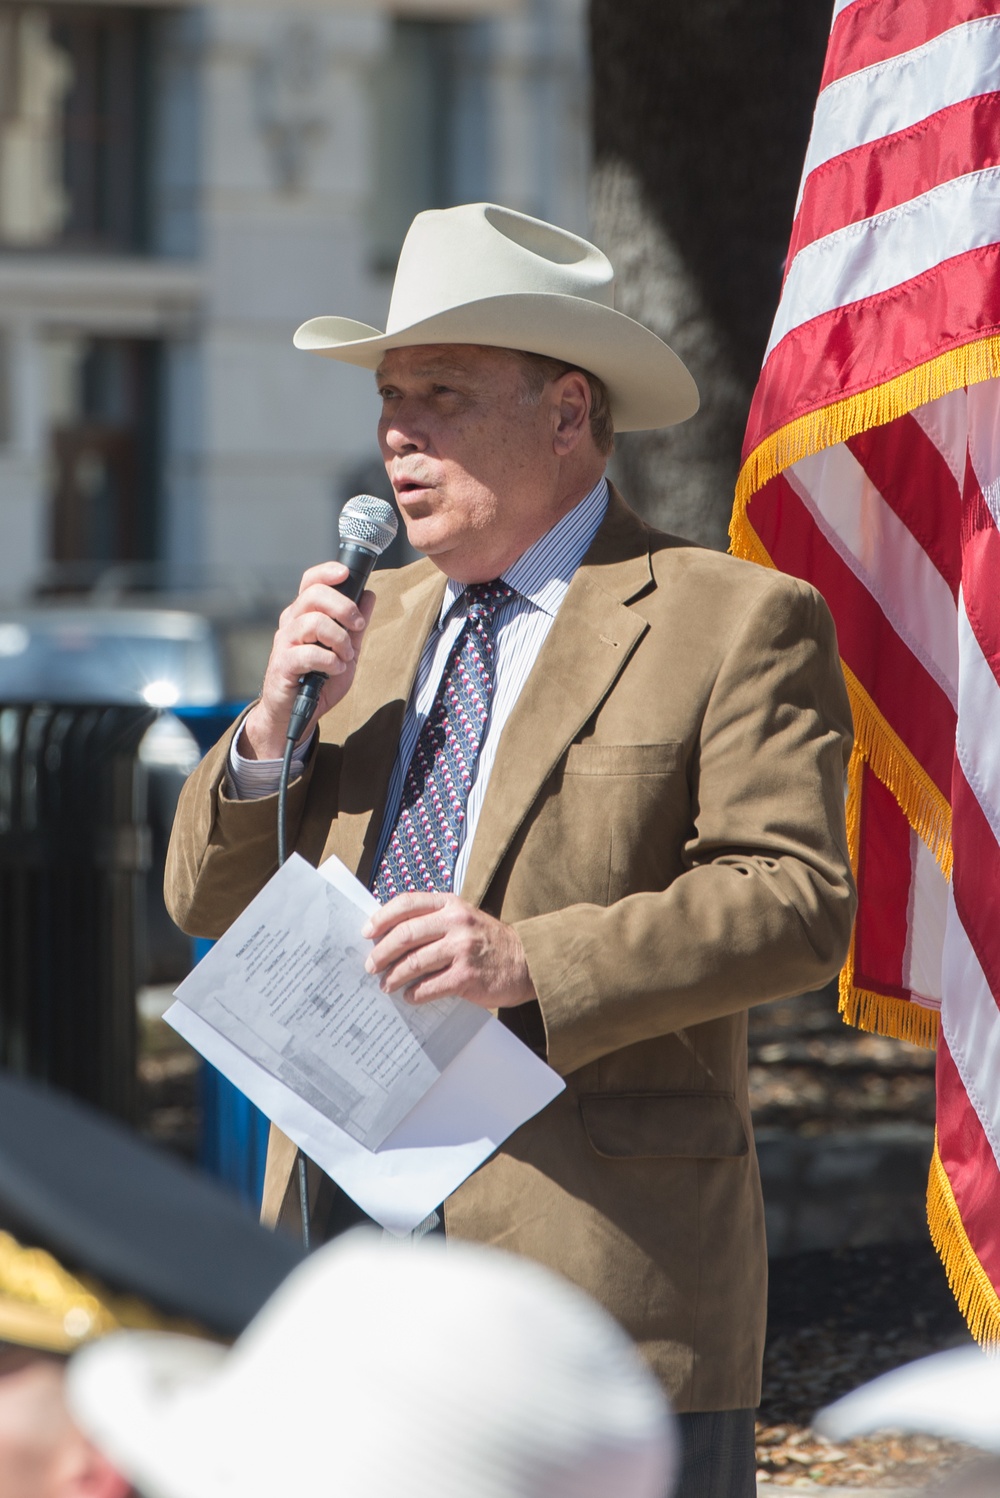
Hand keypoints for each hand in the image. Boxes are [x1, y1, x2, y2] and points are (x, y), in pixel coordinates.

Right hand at [240, 562, 375, 759]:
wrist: (296, 714)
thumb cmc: (319, 680)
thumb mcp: (346, 651)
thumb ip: (356, 626)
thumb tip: (369, 595)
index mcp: (304, 614)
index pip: (311, 581)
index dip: (327, 572)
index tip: (346, 573)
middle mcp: (291, 623)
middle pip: (314, 595)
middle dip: (344, 607)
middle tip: (358, 625)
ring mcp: (284, 643)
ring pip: (313, 622)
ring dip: (339, 639)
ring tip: (346, 656)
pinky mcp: (282, 665)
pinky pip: (308, 653)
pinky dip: (329, 660)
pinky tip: (335, 669)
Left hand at [362, 892, 536, 1009]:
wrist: (528, 962)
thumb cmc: (488, 942)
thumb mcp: (464, 919)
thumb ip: (434, 921)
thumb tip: (390, 937)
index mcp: (451, 904)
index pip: (407, 903)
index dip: (382, 917)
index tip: (367, 932)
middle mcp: (456, 922)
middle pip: (405, 934)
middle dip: (382, 952)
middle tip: (371, 966)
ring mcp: (462, 949)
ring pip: (414, 962)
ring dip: (393, 976)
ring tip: (386, 985)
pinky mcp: (467, 976)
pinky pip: (430, 986)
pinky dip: (414, 993)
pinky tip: (410, 996)